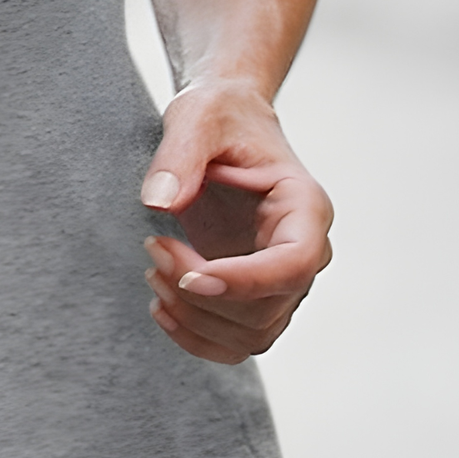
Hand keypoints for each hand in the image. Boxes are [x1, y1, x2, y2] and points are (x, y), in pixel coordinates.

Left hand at [141, 80, 331, 362]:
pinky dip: (197, 337)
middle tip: (153, 247)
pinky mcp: (255, 295)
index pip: (294, 264)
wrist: (223, 125)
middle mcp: (304, 250)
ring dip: (194, 318)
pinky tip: (161, 306)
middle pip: (267, 307)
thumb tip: (160, 203)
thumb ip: (179, 155)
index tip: (190, 275)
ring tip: (153, 270)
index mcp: (305, 207)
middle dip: (201, 293)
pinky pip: (237, 340)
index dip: (244, 281)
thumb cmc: (220, 116)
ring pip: (252, 334)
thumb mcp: (197, 116)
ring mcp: (282, 279)